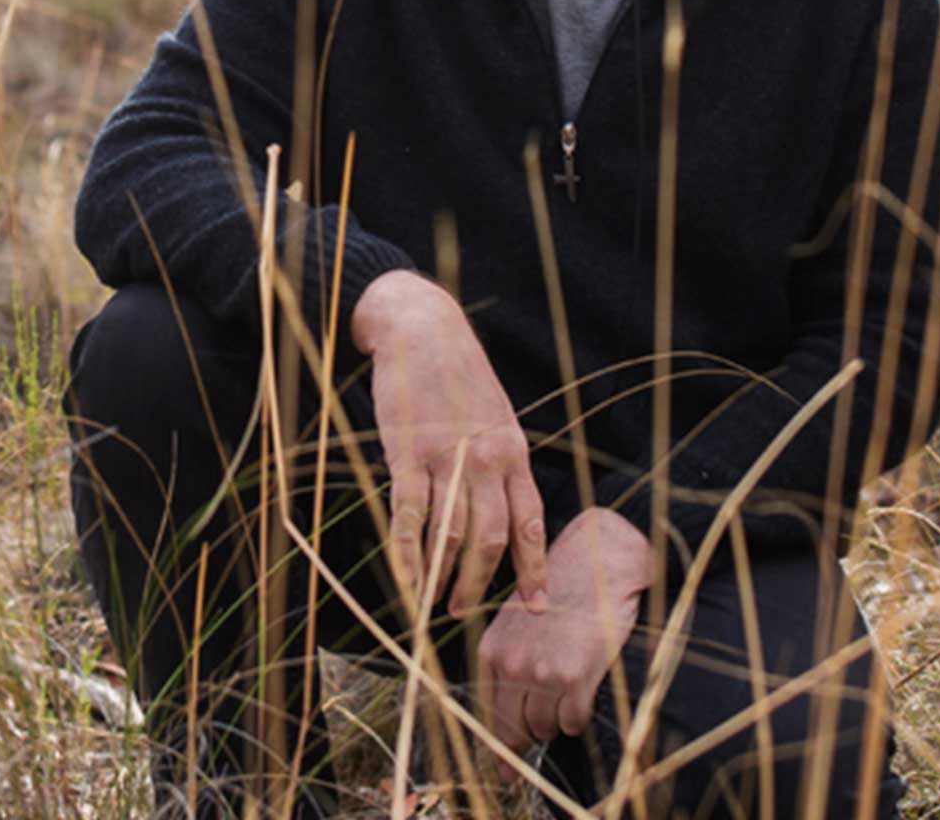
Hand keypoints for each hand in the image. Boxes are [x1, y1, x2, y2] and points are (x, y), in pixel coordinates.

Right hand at [351, 270, 548, 617]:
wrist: (421, 327)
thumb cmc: (456, 372)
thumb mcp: (494, 412)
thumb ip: (498, 458)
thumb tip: (496, 507)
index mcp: (512, 450)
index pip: (529, 522)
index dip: (532, 568)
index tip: (535, 606)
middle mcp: (486, 458)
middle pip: (492, 538)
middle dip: (479, 583)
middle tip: (462, 611)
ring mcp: (447, 456)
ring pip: (452, 535)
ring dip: (443, 576)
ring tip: (431, 602)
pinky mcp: (407, 452)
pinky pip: (410, 516)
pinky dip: (407, 554)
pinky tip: (404, 578)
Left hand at [478, 508, 652, 762]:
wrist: (598, 561)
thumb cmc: (563, 589)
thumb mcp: (520, 620)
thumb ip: (508, 663)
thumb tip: (506, 717)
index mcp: (493, 650)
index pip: (488, 713)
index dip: (498, 746)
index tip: (505, 771)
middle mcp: (512, 664)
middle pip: (513, 730)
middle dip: (529, 736)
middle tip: (545, 729)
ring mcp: (542, 672)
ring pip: (545, 728)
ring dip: (557, 721)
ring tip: (569, 690)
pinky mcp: (574, 677)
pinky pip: (573, 722)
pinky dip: (579, 716)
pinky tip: (584, 691)